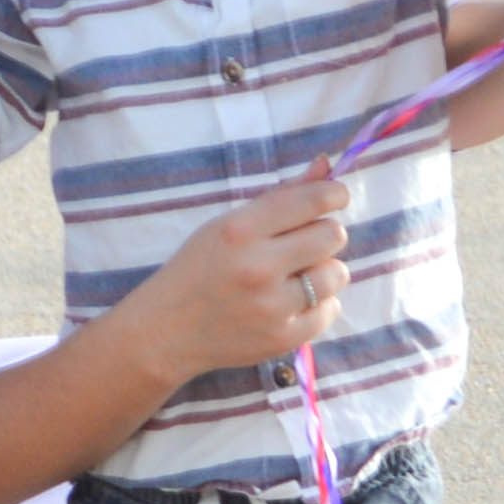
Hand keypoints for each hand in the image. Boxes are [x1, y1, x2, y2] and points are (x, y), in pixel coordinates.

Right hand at [129, 169, 352, 379]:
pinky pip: (330, 310)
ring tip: (295, 276)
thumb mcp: (227, 223)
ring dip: (323, 271)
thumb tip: (327, 165)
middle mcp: (258, 267)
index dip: (335, 194)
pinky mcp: (283, 338)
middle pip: (333, 235)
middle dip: (324, 234)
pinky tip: (291, 303)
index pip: (313, 200)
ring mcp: (272, 307)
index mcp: (240, 230)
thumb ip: (280, 195)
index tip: (336, 197)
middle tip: (302, 244)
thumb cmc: (197, 268)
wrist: (166, 331)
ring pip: (337, 273)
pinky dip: (318, 305)